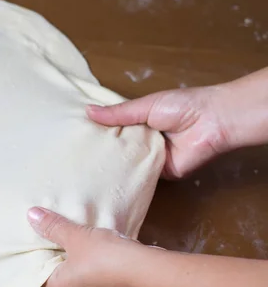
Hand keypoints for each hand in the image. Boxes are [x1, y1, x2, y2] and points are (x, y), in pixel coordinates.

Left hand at [27, 207, 141, 286]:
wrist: (145, 272)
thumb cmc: (104, 257)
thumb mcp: (76, 236)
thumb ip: (54, 226)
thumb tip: (31, 215)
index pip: (39, 271)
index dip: (40, 252)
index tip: (43, 235)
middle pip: (60, 274)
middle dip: (62, 255)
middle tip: (61, 232)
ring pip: (81, 276)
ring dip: (82, 260)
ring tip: (82, 237)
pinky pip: (98, 278)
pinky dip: (98, 265)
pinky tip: (102, 248)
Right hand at [87, 86, 229, 178]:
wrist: (211, 123)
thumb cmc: (182, 106)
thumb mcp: (145, 106)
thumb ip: (118, 113)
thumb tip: (88, 111)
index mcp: (141, 121)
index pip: (115, 129)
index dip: (98, 132)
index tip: (75, 137)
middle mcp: (145, 140)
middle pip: (119, 149)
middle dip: (102, 152)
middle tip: (74, 157)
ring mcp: (152, 159)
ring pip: (127, 164)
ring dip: (113, 166)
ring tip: (83, 170)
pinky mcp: (160, 174)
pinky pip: (140, 177)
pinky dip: (128, 178)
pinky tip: (106, 181)